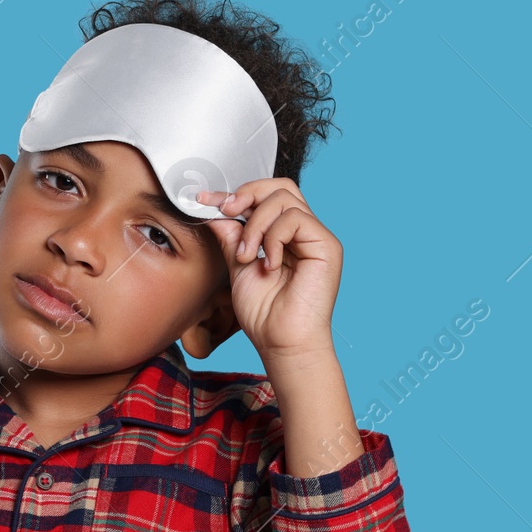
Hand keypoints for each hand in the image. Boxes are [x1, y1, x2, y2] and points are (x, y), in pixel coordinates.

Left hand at [196, 180, 341, 360]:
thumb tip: (214, 210)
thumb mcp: (238, 266)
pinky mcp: (327, 246)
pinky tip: (268, 264)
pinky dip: (273, 238)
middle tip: (226, 211)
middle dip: (247, 194)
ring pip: (284, 200)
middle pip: (280, 187)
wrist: (281, 343)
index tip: (205, 199)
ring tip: (246, 255)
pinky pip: (295, 219)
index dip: (235, 194)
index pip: (265, 197)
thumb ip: (231, 236)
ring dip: (255, 224)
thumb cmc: (264, 314)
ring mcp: (316, 237)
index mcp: (284, 235)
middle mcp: (303, 233)